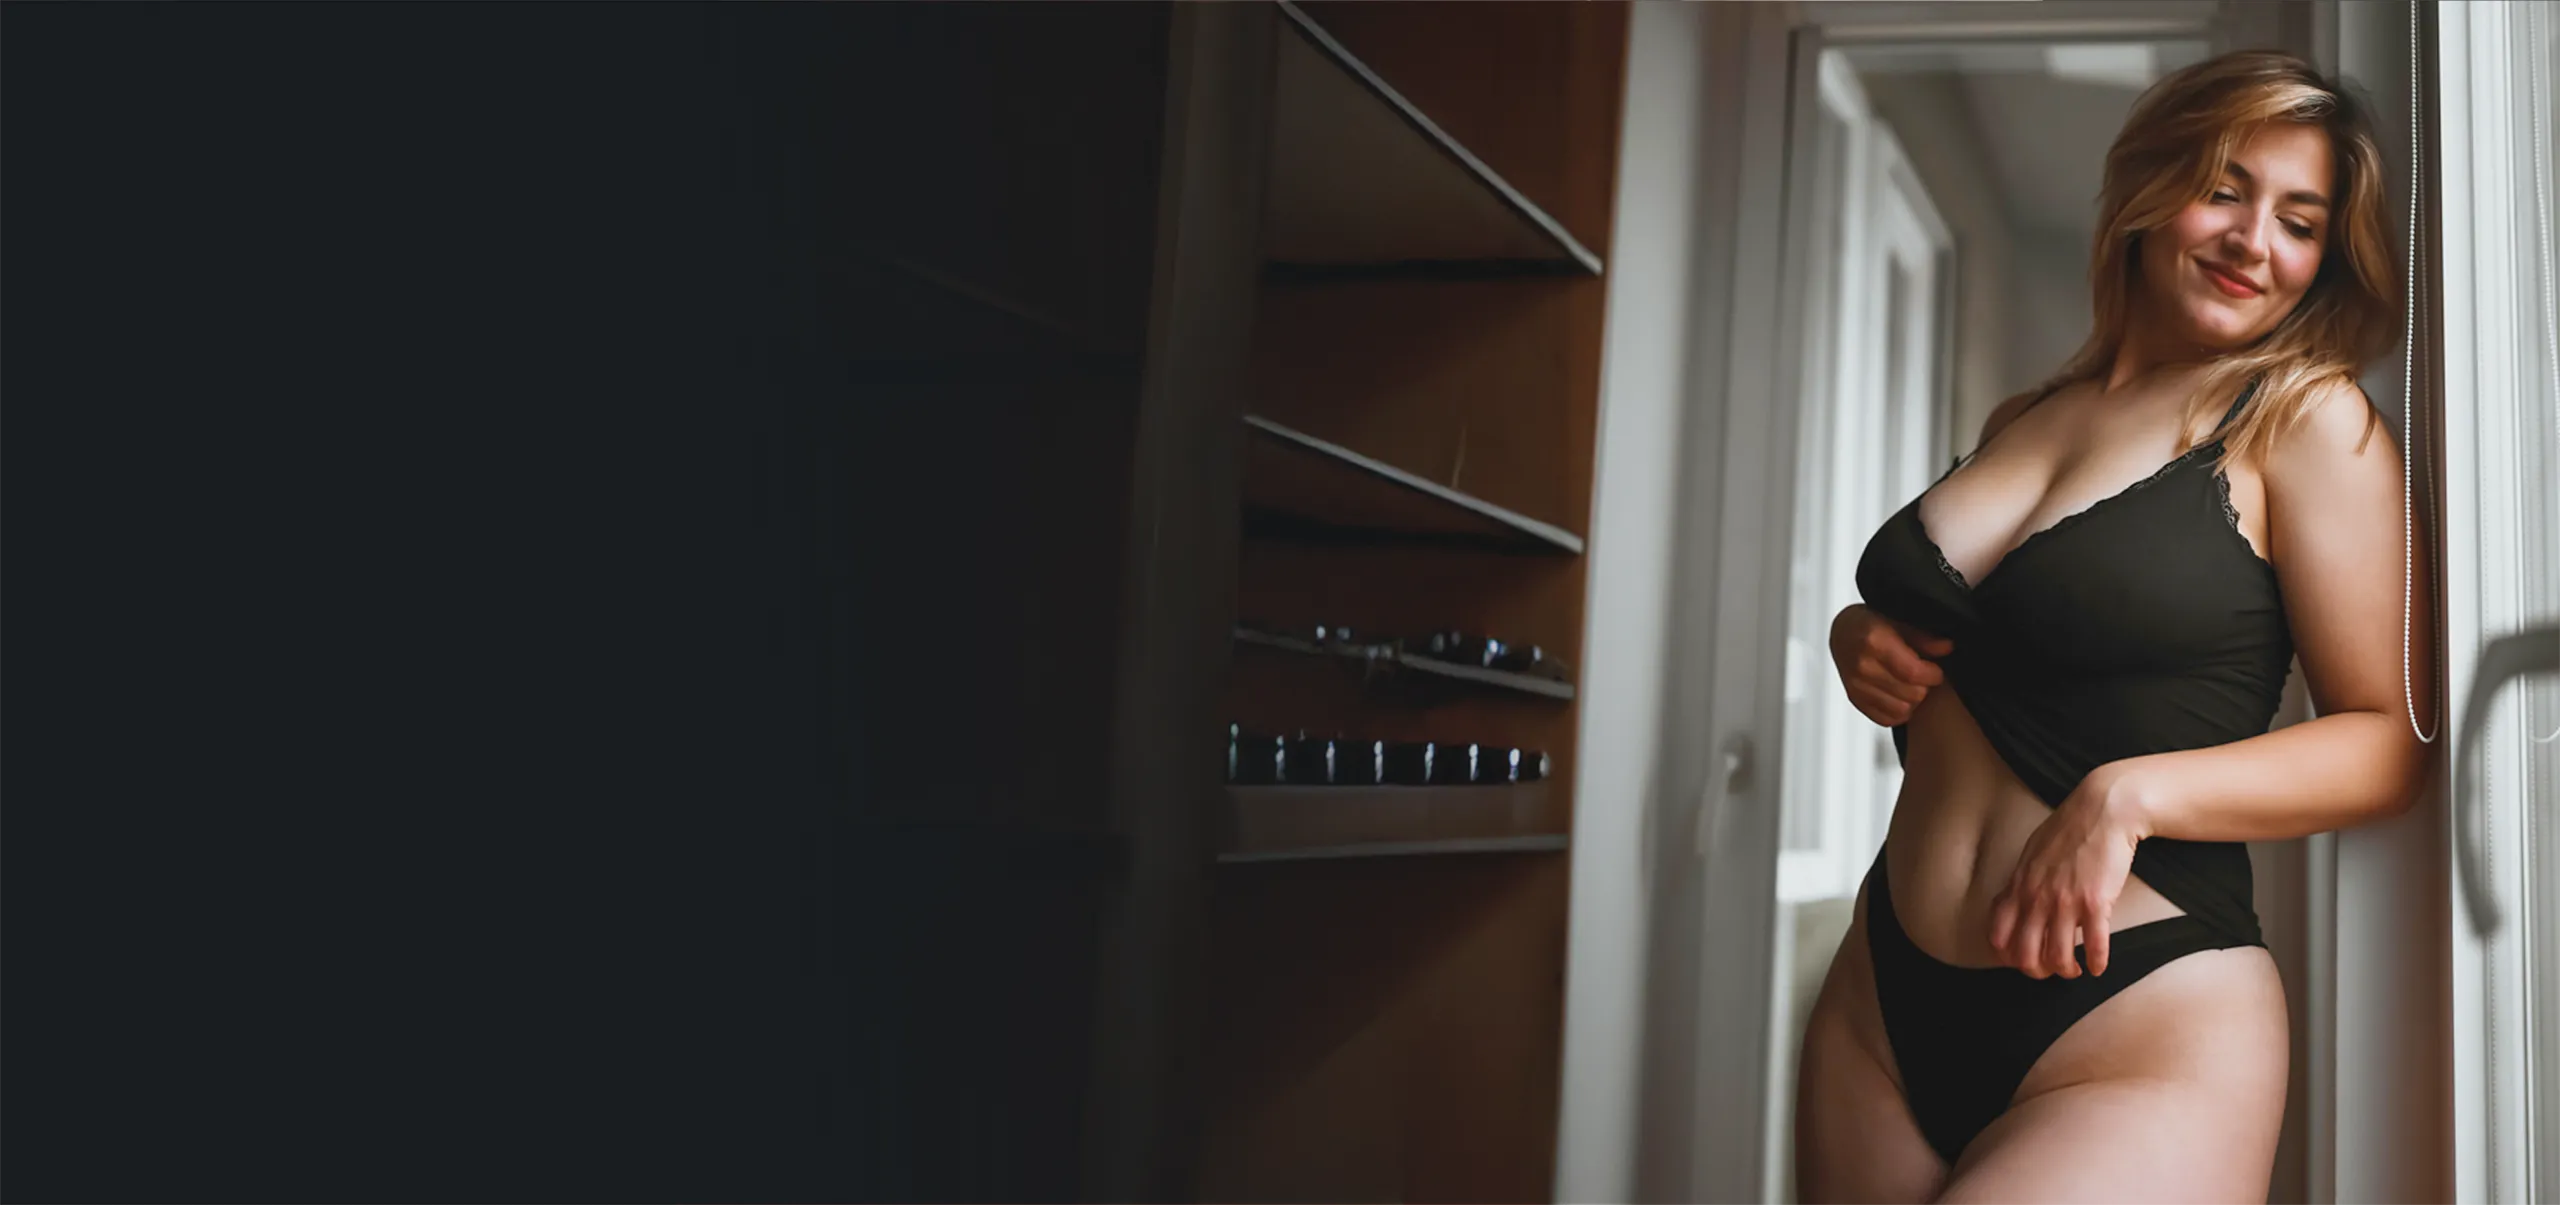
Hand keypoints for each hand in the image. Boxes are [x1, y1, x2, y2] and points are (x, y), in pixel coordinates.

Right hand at [1828, 604, 1953, 726]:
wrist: (1843, 632)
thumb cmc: (1870, 623)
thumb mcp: (1898, 619)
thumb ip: (1923, 636)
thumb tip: (1946, 647)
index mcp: (1875, 642)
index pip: (1914, 673)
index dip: (1933, 675)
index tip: (1935, 670)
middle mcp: (1863, 666)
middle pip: (1911, 694)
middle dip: (1923, 686)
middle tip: (1921, 674)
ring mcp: (1857, 685)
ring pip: (1902, 710)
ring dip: (1912, 700)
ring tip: (1911, 684)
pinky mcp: (1855, 699)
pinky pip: (1886, 719)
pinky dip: (1898, 711)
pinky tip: (1899, 695)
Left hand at [1988, 765, 2153, 978]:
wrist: (2103, 810)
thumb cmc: (2068, 829)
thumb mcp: (2032, 854)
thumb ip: (2022, 881)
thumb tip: (2013, 903)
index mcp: (2019, 885)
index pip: (1998, 935)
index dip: (2007, 956)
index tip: (2021, 959)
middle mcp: (2037, 898)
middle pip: (2025, 955)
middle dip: (2037, 971)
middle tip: (2050, 970)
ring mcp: (2065, 902)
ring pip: (2058, 957)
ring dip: (2067, 970)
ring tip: (2076, 969)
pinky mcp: (2096, 903)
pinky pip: (2094, 946)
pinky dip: (2096, 963)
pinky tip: (2099, 967)